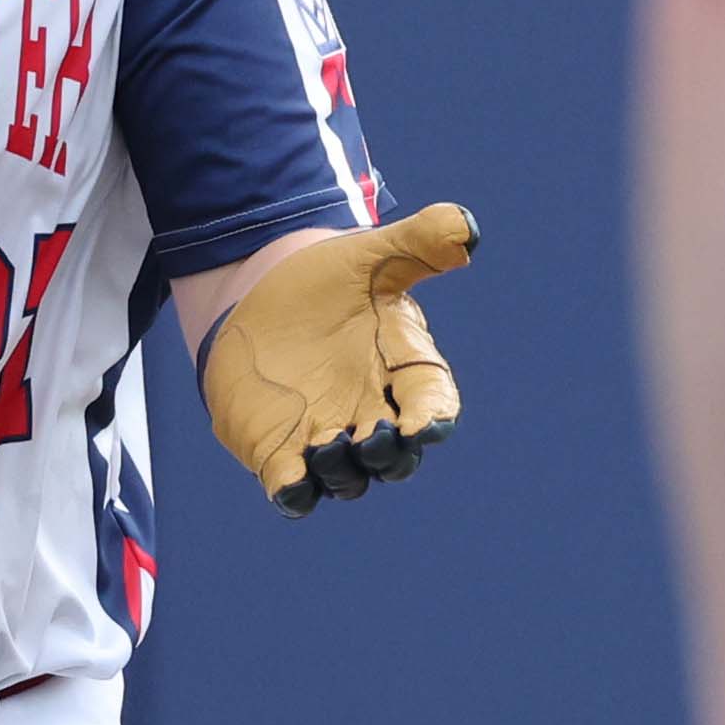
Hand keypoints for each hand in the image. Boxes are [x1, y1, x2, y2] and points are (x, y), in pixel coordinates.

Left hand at [197, 203, 476, 512]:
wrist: (257, 298)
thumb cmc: (326, 281)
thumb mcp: (369, 255)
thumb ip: (418, 244)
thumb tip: (467, 230)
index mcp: (402, 371)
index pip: (433, 405)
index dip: (432, 418)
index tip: (424, 424)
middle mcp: (370, 412)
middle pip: (397, 456)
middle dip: (391, 455)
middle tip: (376, 438)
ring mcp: (325, 436)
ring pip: (348, 478)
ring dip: (343, 472)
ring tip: (328, 446)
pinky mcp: (279, 449)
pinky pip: (294, 489)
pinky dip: (295, 493)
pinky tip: (290, 486)